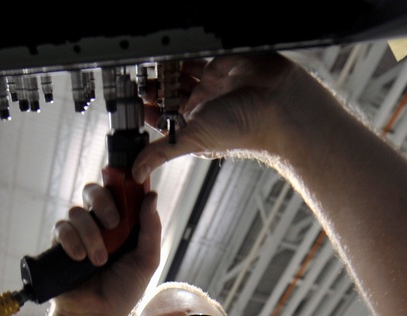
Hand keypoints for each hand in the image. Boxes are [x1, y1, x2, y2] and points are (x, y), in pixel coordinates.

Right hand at [50, 184, 160, 315]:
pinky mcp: (59, 244)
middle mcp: (97, 224)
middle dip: (103, 202)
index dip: (121, 186)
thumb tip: (152, 196)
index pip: (118, 193)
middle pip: (92, 191)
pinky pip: (61, 228)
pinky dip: (71, 241)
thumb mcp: (146, 261)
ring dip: (91, 235)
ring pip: (77, 212)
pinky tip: (79, 259)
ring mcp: (77, 233)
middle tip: (113, 223)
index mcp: (121, 224)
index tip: (128, 188)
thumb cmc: (123, 291)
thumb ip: (151, 229)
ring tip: (99, 261)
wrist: (96, 315)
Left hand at [134, 54, 304, 180]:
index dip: (145, 108)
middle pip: (169, 90)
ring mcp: (213, 82)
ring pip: (181, 71)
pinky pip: (198, 54)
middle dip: (153, 84)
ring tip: (150, 64)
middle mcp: (202, 103)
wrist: (278, 106)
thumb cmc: (243, 129)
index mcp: (194, 122)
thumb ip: (162, 152)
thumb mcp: (193, 139)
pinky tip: (171, 52)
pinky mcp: (223, 62)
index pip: (162, 114)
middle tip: (137, 78)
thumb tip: (136, 172)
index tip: (129, 102)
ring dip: (166, 68)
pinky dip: (184, 53)